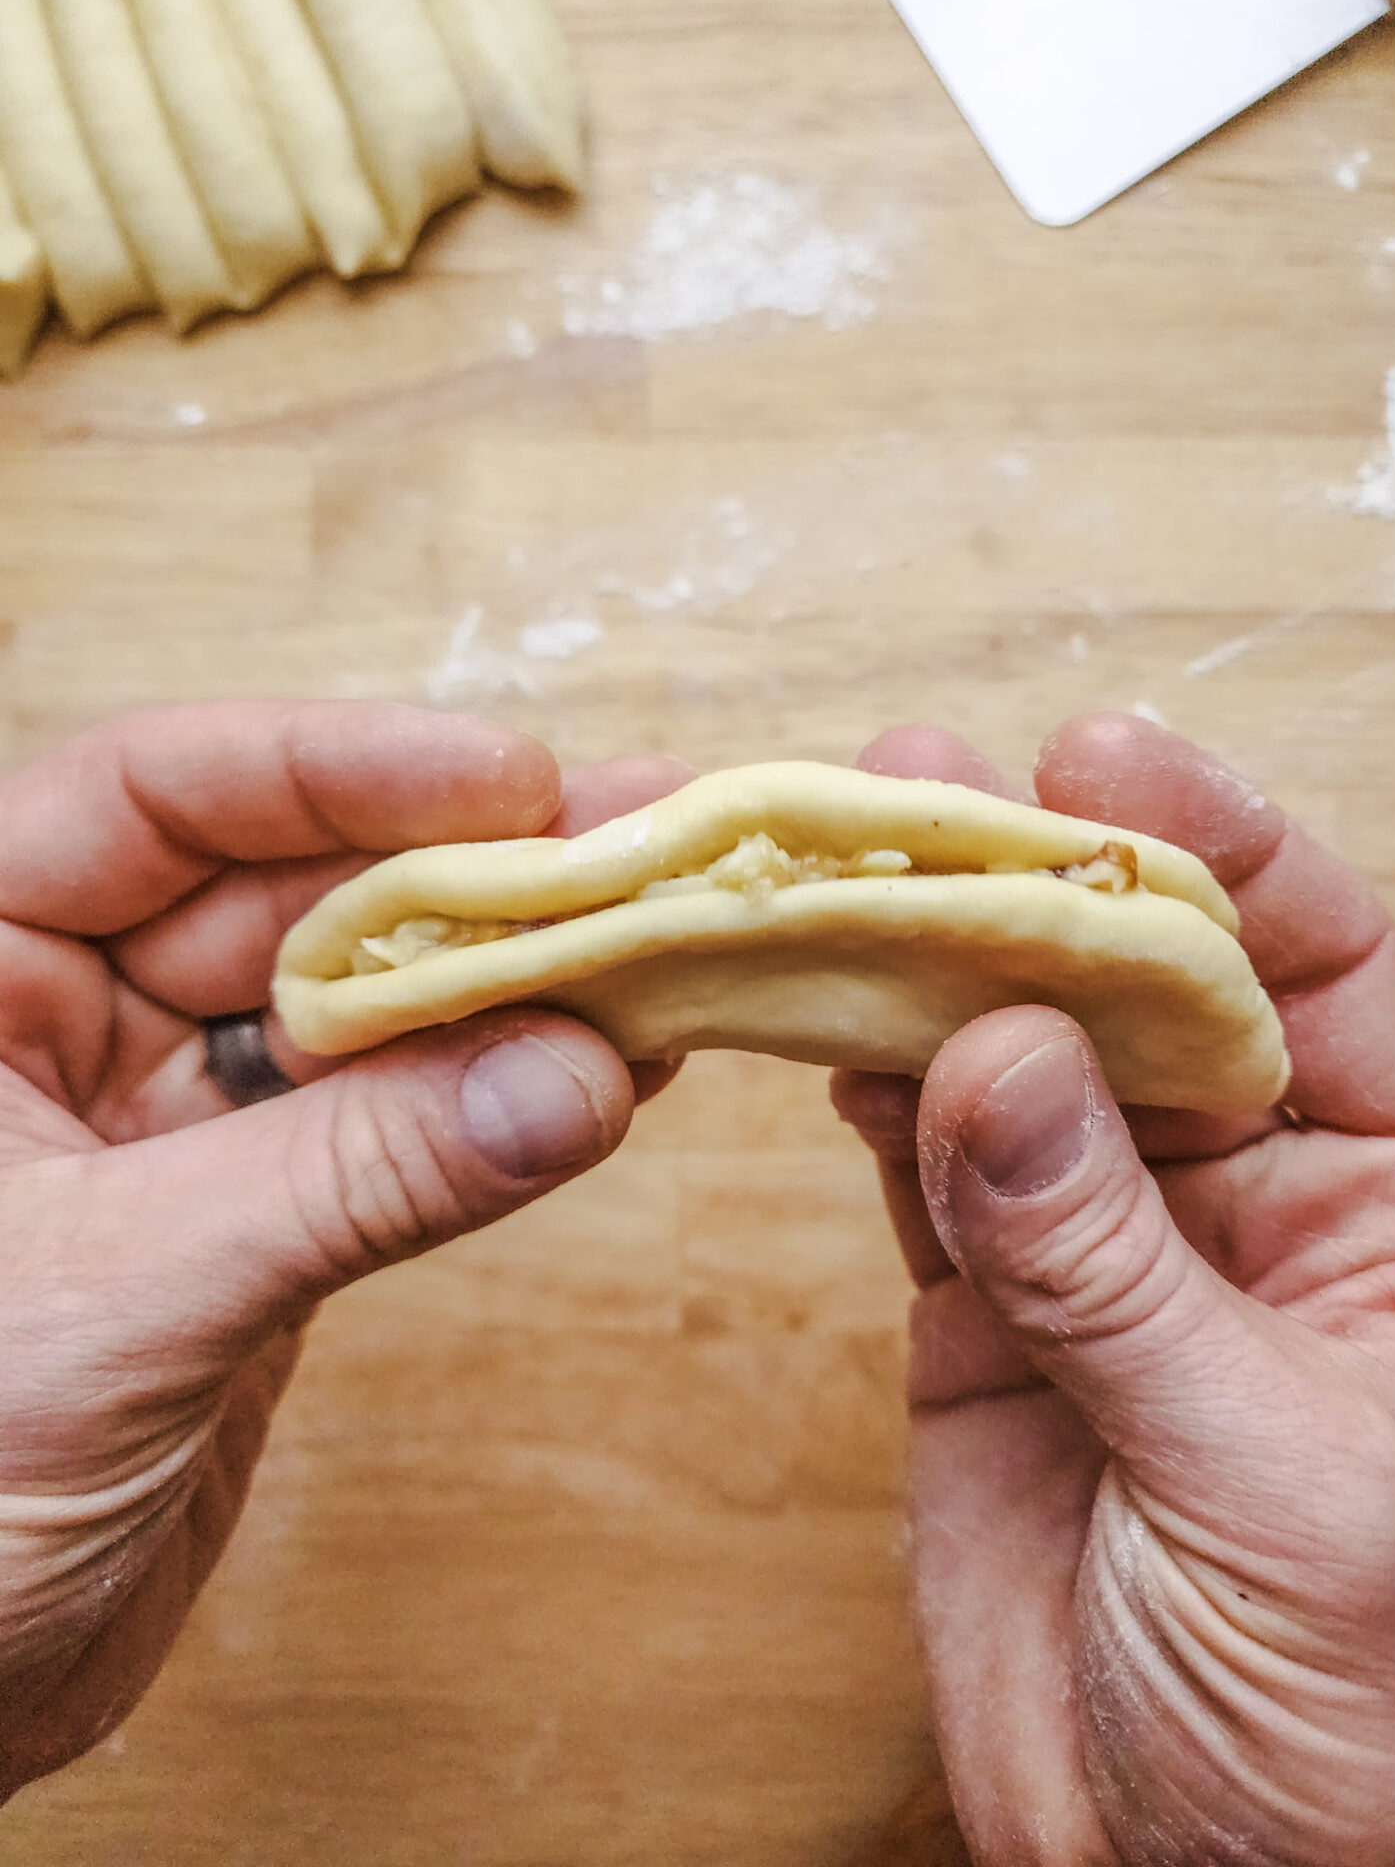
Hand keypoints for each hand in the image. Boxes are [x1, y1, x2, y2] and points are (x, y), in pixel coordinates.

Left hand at [0, 702, 686, 1799]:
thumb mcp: (121, 1302)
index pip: (149, 800)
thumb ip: (350, 1177)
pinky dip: (491, 1094)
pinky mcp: (247, 1216)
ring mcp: (159, 1119)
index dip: (331, 767)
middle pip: (283, 889)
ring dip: (503, 974)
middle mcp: (58, 1018)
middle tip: (636, 834)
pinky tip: (605, 1058)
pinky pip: (385, 1122)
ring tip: (660, 927)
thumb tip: (570, 1074)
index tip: (504, 777)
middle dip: (459, 867)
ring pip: (353, 1005)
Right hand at [835, 717, 1394, 1866]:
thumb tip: (1004, 1058)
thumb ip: (1125, 1273)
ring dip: (927, 962)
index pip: (1321, 975)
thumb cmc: (1374, 1728)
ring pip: (1013, 1064)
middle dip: (1041, 876)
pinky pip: (922, 1174)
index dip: (1222, 851)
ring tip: (837, 856)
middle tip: (926, 777)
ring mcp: (1107, 1257)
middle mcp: (1253, 1207)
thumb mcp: (1278, 1482)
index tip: (1108, 762)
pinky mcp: (987, 1325)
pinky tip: (813, 1013)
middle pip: (1143, 989)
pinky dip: (863, 1092)